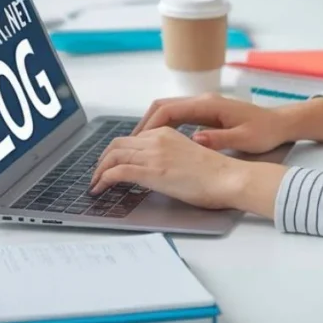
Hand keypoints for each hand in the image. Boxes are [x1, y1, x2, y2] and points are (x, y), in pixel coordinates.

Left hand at [88, 127, 286, 215]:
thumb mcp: (188, 155)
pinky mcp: (152, 171)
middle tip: (97, 175)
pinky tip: (100, 189)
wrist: (228, 178)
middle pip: (117, 144)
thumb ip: (169, 156)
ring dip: (99, 170)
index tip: (110, 164)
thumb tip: (156, 168)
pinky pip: (117, 172)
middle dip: (102, 159)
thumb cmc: (216, 173)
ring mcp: (153, 154)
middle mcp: (157, 139)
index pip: (132, 138)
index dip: (116, 151)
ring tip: (95, 184)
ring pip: (113, 155)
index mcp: (166, 133)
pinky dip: (103, 179)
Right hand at [132, 93, 295, 153]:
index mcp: (209, 105)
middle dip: (144, 124)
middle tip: (130, 145)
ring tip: (139, 146)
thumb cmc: (265, 131)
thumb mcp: (244, 139)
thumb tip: (195, 139)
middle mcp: (203, 101)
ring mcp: (204, 105)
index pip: (169, 110)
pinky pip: (178, 116)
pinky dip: (164, 126)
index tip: (137, 142)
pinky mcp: (206, 112)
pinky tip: (159, 143)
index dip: (149, 125)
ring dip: (152, 125)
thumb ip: (219, 139)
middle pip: (163, 106)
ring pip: (168, 110)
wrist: (280, 123)